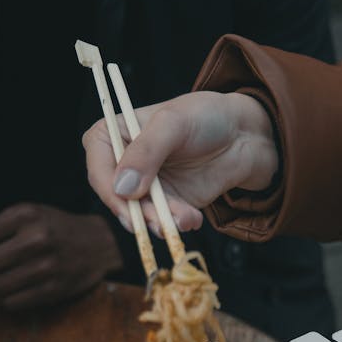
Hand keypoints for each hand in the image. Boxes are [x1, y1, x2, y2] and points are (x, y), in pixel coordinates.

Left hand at [0, 204, 122, 310]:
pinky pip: (12, 303)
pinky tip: (15, 287)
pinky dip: (6, 298)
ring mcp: (46, 267)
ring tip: (1, 276)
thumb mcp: (24, 218)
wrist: (101, 244)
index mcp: (25, 215)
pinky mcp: (53, 289)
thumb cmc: (55, 228)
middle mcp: (35, 239)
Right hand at [82, 90, 276, 235]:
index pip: (97, 165)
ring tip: (186, 216)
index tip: (128, 200)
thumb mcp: (174, 123)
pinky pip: (163, 222)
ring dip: (160, 222)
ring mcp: (145, 186)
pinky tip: (193, 217)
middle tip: (159, 220)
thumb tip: (123, 187)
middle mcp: (125, 163)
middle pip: (116, 197)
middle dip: (138, 212)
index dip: (108, 187)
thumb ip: (147, 151)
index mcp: (115, 134)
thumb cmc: (206, 116)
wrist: (243, 135)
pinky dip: (176, 224)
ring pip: (140, 215)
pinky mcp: (166, 204)